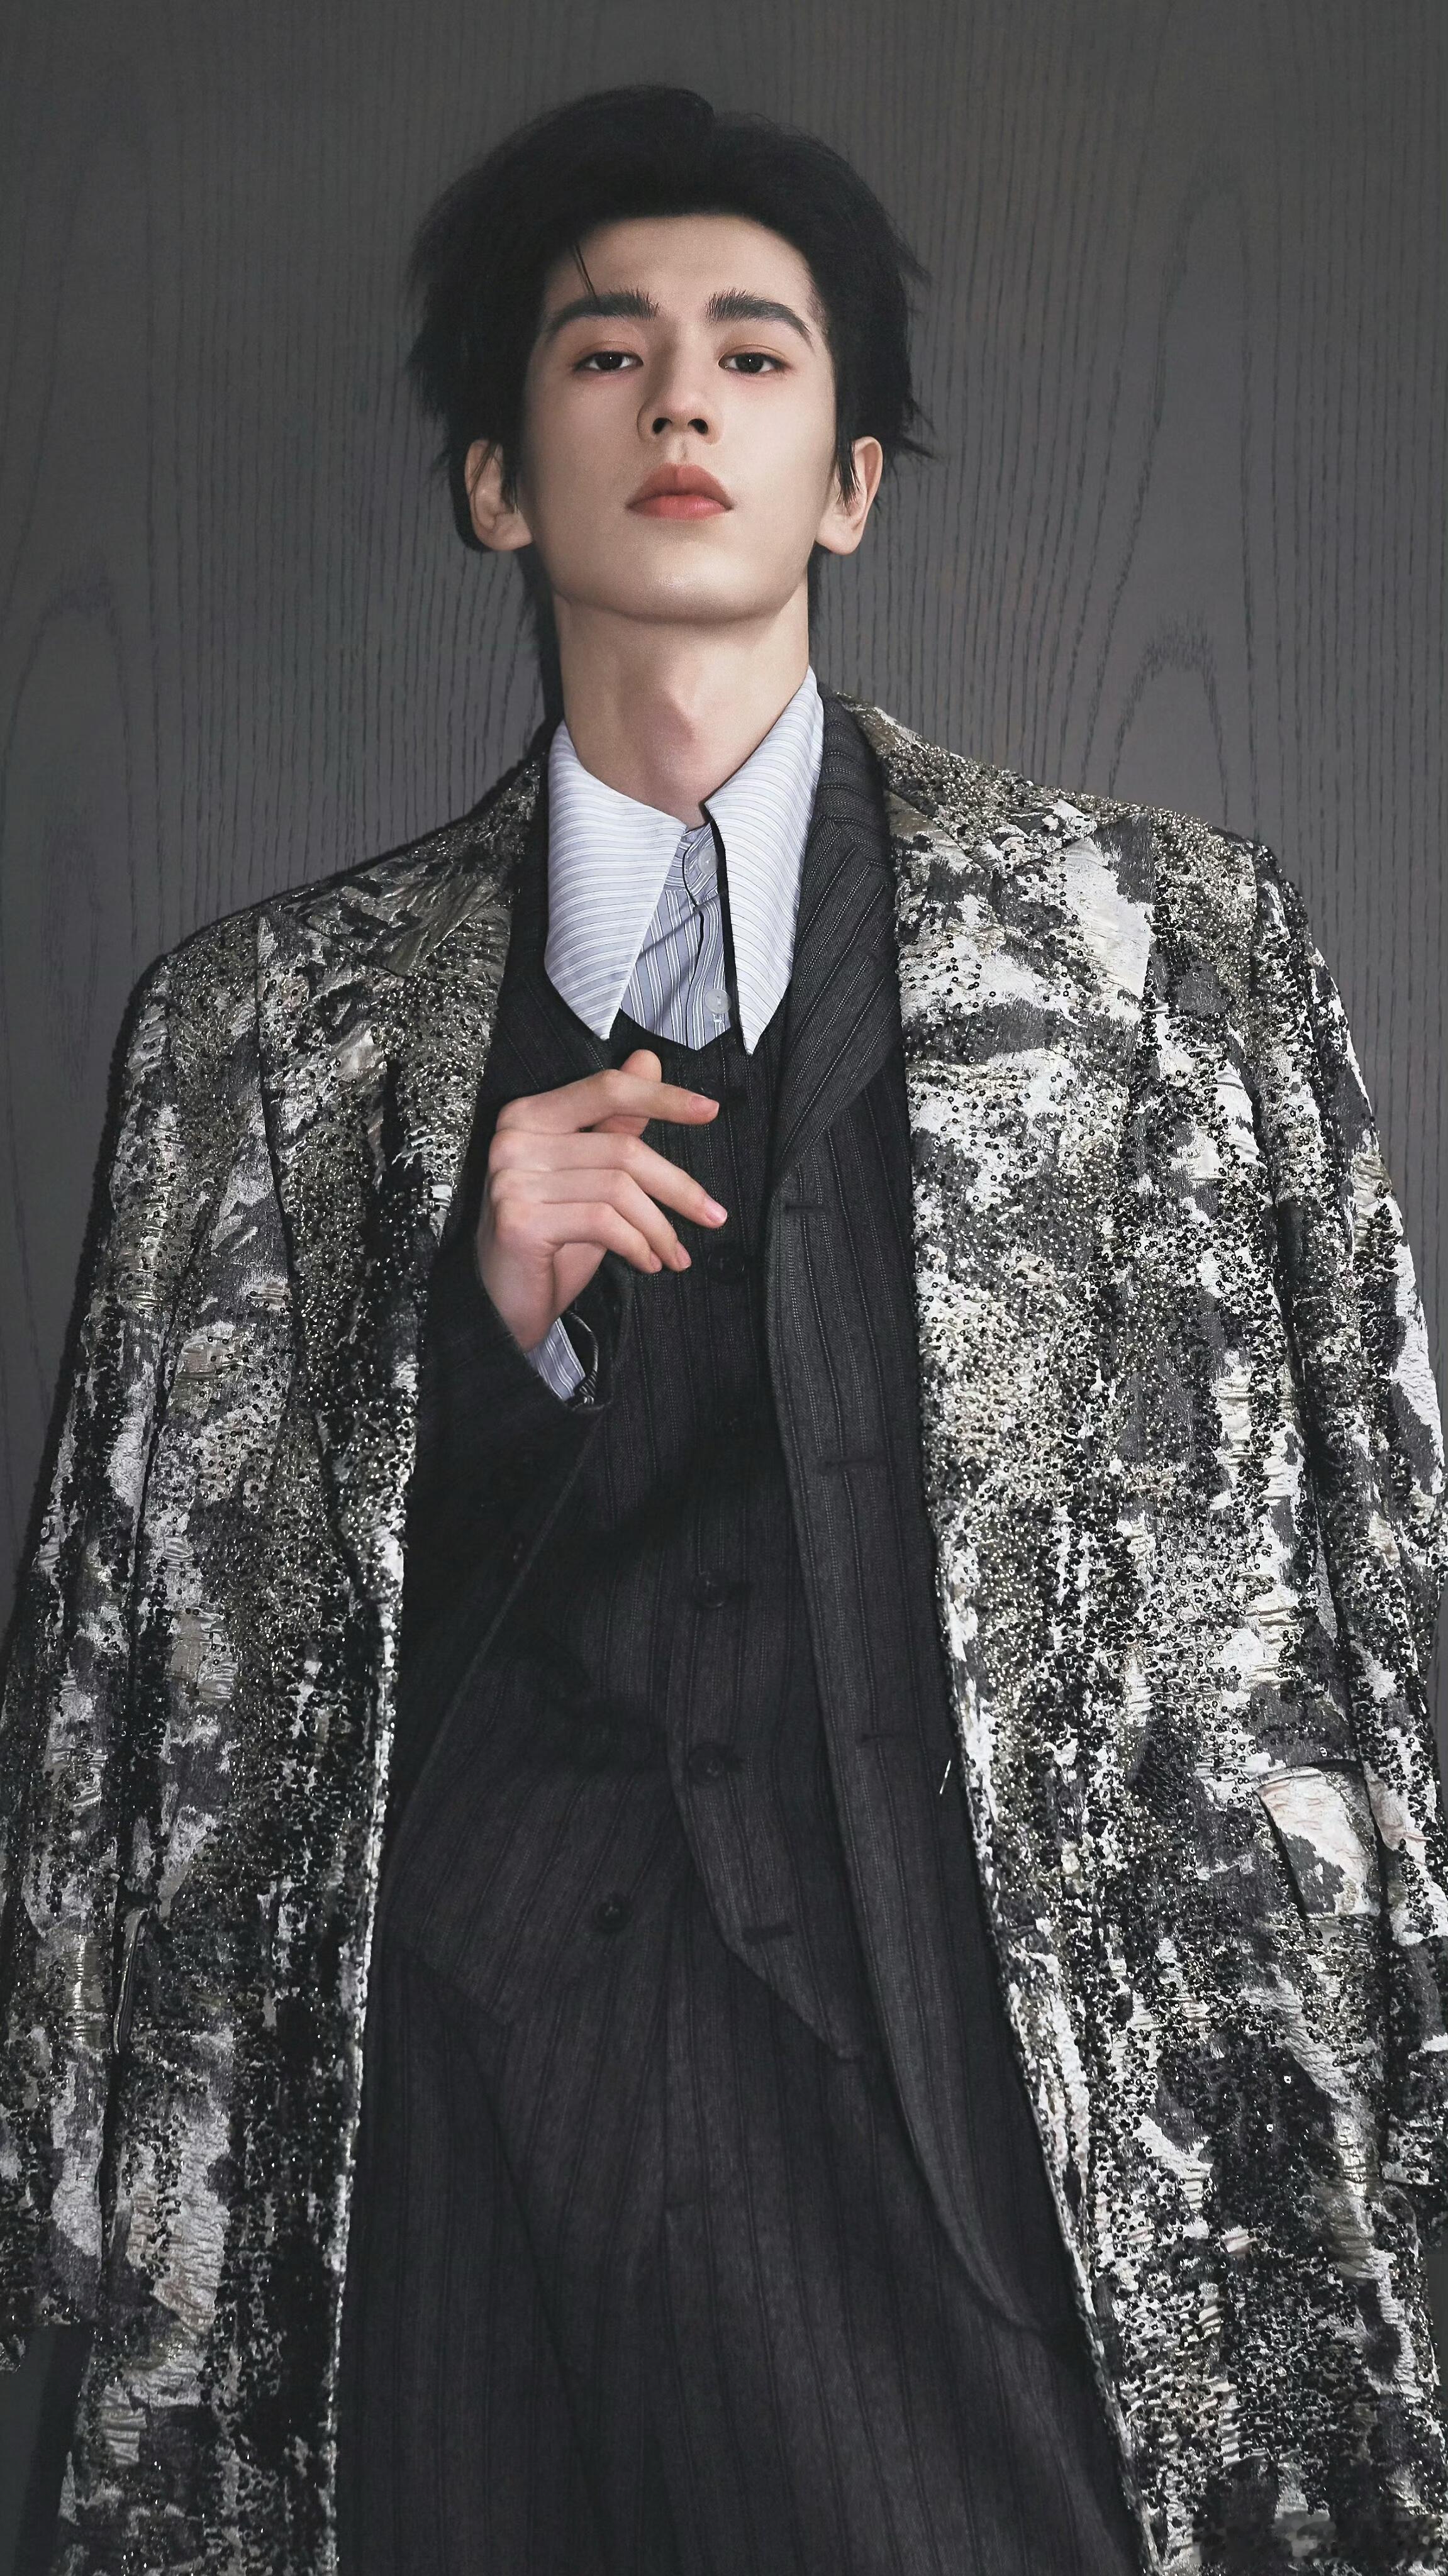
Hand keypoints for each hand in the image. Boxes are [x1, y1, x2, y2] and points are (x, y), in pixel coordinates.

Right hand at [476, 1049, 723, 1353]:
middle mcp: (514, 1138)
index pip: (606, 1090)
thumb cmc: (550, 1238)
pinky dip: (638, 1245)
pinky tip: (647, 1262)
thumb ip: (616, 1122)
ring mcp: (512, 1178)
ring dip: (659, 1228)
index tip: (709, 1110)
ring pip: (619, 1189)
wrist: (502, 1302)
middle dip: (677, 1187)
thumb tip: (648, 1060)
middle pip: (622, 1148)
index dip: (662, 1098)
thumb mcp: (591, 1176)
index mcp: (530, 1116)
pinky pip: (603, 1222)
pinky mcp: (519, 1219)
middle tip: (713, 1215)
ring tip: (674, 1253)